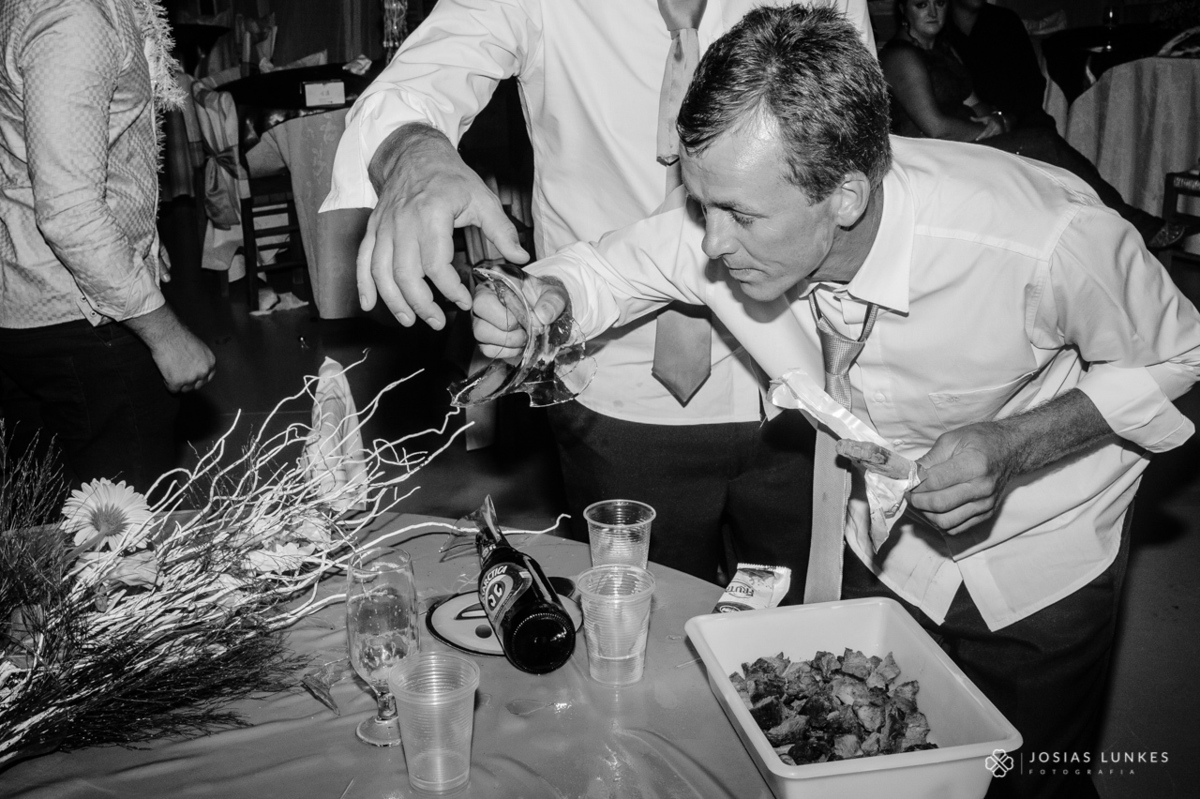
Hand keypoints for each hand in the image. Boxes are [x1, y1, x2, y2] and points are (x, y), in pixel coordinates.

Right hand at [123, 305, 215, 392]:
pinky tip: (165, 372)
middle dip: (188, 381)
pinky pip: (172, 389)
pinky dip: (167, 383)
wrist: (166, 334)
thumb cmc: (179, 336)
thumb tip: (196, 368)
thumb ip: (201, 360)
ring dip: (178, 382)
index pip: (208, 377)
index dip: (198, 377)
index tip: (191, 376)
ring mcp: (190, 378)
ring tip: (171, 368)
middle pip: (196, 385)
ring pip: (184, 389)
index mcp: (210, 363)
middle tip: (178, 372)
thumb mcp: (199, 347)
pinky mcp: (176, 382)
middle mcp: (203, 372)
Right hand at [358, 123, 529, 329]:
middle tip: (438, 321)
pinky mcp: (374, 228)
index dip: (450, 289)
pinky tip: (368, 303)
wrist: (416, 154)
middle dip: (421, 304)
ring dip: (394, 301)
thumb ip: (502, 231)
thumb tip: (520, 258)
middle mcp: (404, 222)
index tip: (464, 301)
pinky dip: (363, 284)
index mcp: (432, 214)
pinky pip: (363, 259)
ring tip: (410, 321)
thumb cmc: (450, 177)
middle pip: (406, 274)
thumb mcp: (482, 199)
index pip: (437, 264)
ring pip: (381, 272)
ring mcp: (385, 226)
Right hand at [470, 274, 568, 359]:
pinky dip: (507, 351)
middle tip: (526, 329)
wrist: (544, 313)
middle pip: (478, 310)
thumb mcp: (554, 294)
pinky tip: (519, 345)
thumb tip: (542, 317)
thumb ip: (553, 301)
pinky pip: (487, 349)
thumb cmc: (544, 299)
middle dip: (506, 324)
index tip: (528, 314)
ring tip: (524, 338)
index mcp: (497, 281)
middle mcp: (484, 298)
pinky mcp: (485, 339)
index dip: (507, 307)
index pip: (487, 290)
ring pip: (480, 332)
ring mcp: (481, 319)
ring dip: (507, 340)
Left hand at [907, 421, 1018, 535]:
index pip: (935, 482)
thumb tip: (908, 475)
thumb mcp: (952, 440)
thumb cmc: (980, 440)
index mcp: (974, 464)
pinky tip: (935, 509)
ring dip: (926, 514)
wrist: (1011, 450)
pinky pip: (956, 528)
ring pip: (945, 522)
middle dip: (917, 501)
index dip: (914, 485)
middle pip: (939, 505)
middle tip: (910, 493)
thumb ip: (929, 459)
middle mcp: (982, 488)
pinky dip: (940, 522)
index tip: (905, 482)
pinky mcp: (986, 515)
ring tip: (921, 501)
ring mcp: (986, 504)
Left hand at [971, 113, 1005, 140]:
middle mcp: (998, 127)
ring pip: (992, 137)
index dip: (981, 136)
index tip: (977, 139)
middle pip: (989, 136)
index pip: (986, 131)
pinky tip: (989, 142)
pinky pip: (996, 138)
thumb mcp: (984, 117)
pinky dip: (992, 140)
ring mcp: (1001, 130)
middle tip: (978, 142)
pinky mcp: (1003, 133)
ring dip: (988, 140)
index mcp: (993, 123)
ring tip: (983, 143)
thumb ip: (977, 119)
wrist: (1000, 117)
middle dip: (984, 139)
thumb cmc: (990, 118)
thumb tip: (970, 117)